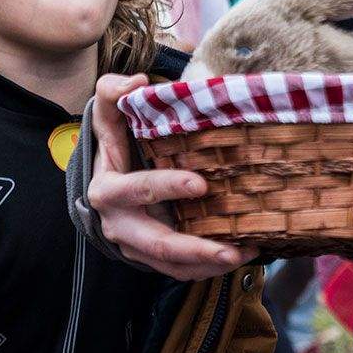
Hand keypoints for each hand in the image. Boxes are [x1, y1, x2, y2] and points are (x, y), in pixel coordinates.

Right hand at [88, 75, 253, 281]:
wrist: (107, 182)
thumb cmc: (115, 144)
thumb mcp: (108, 115)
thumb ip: (115, 93)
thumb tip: (138, 82)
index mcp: (107, 190)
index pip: (136, 191)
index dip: (166, 188)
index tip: (202, 183)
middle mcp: (119, 225)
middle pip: (158, 244)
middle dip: (195, 248)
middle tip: (231, 247)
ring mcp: (136, 246)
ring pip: (172, 265)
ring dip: (209, 263)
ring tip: (245, 254)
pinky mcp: (152, 258)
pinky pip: (181, 271)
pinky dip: (210, 267)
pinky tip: (241, 254)